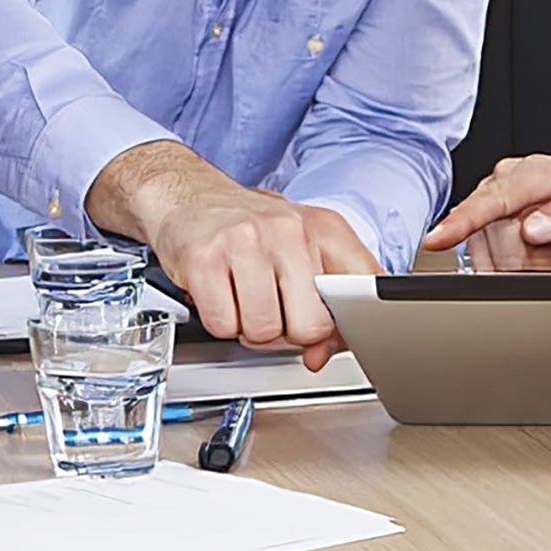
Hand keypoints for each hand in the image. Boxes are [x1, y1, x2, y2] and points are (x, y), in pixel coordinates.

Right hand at [85, 142, 379, 366]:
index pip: (362, 289)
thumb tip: (321, 355)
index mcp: (324, 228)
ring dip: (250, 328)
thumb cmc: (250, 231)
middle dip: (290, 333)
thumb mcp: (301, 253)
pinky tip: (220, 294)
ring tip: (244, 299)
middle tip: (275, 311)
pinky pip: (224, 325)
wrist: (188, 196)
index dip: (346, 325)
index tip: (331, 332)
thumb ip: (325, 305)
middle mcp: (289, 230)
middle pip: (311, 325)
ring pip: (264, 331)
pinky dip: (220, 322)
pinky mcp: (204, 258)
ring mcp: (246, 241)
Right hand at [423, 154, 550, 269]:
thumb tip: (533, 226)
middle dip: (529, 260)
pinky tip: (544, 255)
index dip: (463, 221)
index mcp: (538, 173)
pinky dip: (520, 268)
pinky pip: (492, 261)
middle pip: (493, 240)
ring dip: (525, 265)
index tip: (438, 239)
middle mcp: (510, 182)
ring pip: (490, 255)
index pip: (493, 198)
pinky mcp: (493, 225)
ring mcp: (499, 204)